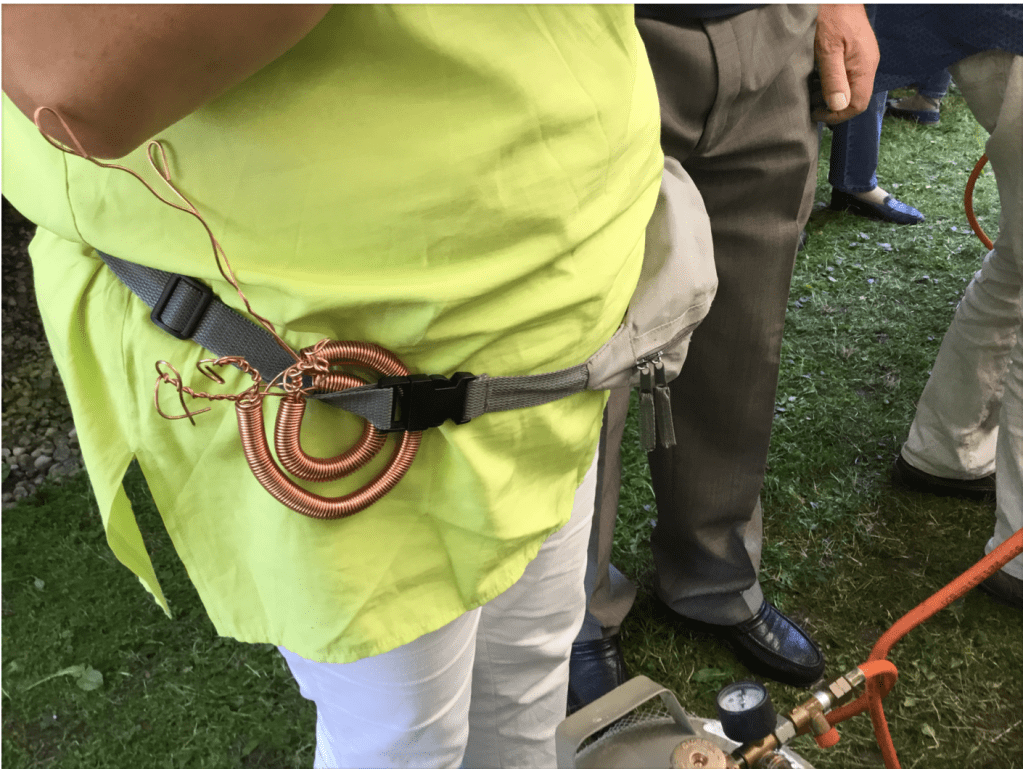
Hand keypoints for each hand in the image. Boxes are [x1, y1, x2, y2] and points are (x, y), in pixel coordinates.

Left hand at [813, 4, 879, 123]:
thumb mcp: (827, 50)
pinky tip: (819, 79)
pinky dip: (834, 83)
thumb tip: (838, 106)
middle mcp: (868, 65)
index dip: (838, 115)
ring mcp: (864, 59)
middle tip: (812, 105)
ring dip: (832, 96)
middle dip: (834, 107)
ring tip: (812, 93)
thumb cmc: (832, 18)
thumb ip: (833, 78)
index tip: (818, 114)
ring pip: (852, 89)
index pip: (858, 104)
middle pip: (856, 99)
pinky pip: (849, 77)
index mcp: (864, 67)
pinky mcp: (857, 53)